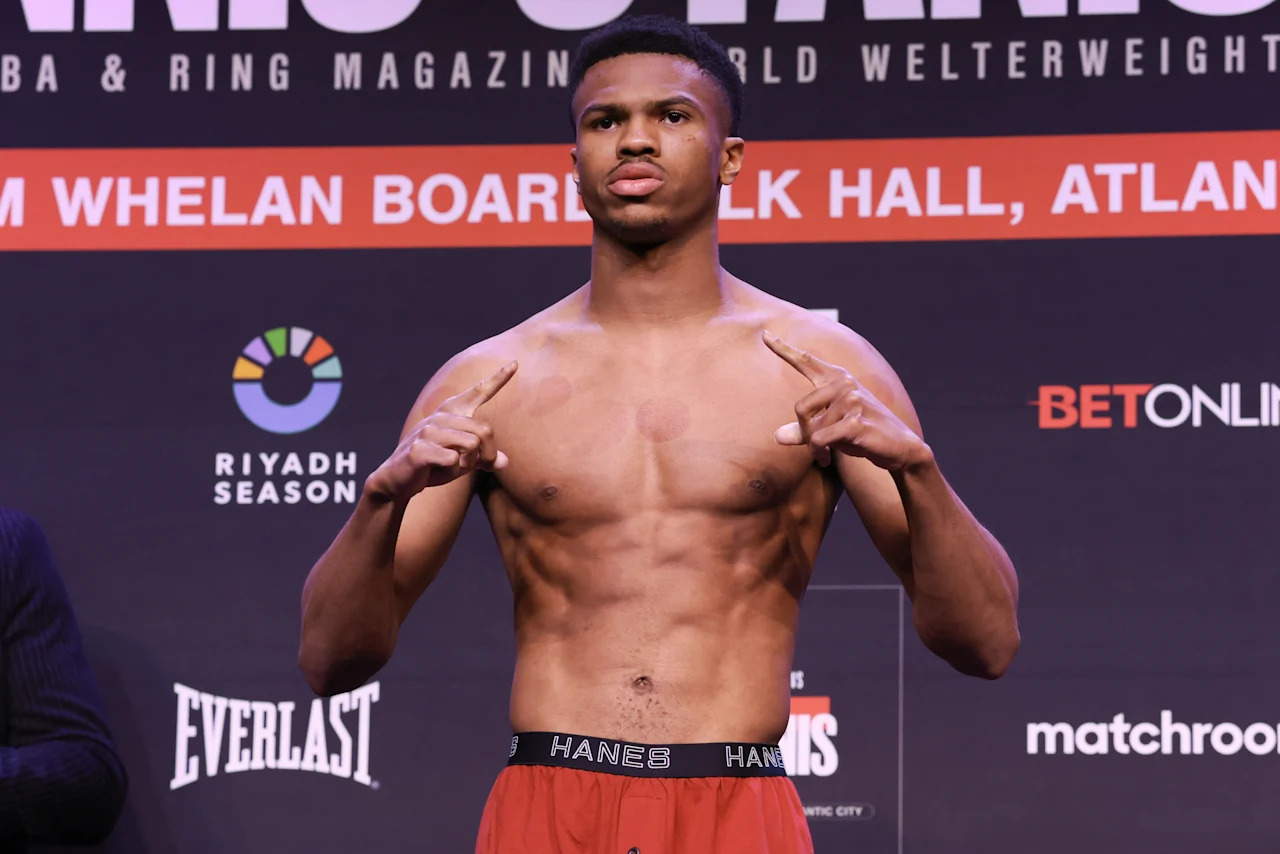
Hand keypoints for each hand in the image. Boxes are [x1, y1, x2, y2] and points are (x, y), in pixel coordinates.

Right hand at [366, 361, 516, 502]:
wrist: (397, 479)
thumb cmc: (432, 466)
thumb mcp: (462, 462)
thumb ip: (483, 459)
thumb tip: (505, 462)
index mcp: (452, 413)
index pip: (479, 392)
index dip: (498, 379)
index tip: (515, 363)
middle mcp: (441, 416)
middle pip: (485, 430)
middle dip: (486, 454)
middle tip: (473, 466)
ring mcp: (428, 430)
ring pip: (472, 445)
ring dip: (467, 464)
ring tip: (449, 466)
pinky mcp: (419, 448)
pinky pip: (453, 460)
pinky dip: (451, 471)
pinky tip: (435, 470)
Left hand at [764, 331, 924, 470]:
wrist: (899, 447)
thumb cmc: (861, 434)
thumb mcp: (830, 430)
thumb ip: (804, 430)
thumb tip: (777, 437)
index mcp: (837, 379)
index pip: (805, 361)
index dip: (783, 349)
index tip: (764, 334)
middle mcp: (844, 384)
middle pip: (800, 408)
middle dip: (804, 432)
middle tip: (816, 446)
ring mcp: (852, 401)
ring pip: (811, 428)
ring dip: (815, 447)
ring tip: (827, 452)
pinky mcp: (856, 422)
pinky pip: (819, 439)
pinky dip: (819, 453)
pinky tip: (827, 459)